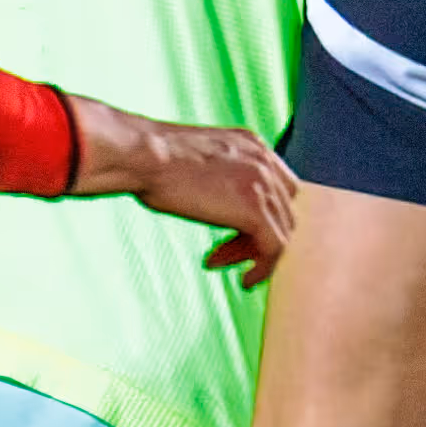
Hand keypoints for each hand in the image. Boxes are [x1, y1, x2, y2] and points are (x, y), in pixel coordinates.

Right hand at [75, 105, 295, 283]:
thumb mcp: (196, 159)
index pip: (280, 186)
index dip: (263, 214)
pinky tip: (244, 281)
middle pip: (284, 210)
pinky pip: (275, 248)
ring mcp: (263, 183)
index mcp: (252, 145)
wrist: (141, 154)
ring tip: (220, 263)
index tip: (236, 232)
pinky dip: (263, 269)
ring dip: (251, 252)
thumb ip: (217, 174)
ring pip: (282, 231)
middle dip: (257, 235)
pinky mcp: (254, 209)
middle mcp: (265, 160)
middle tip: (225, 252)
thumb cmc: (149, 158)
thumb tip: (212, 198)